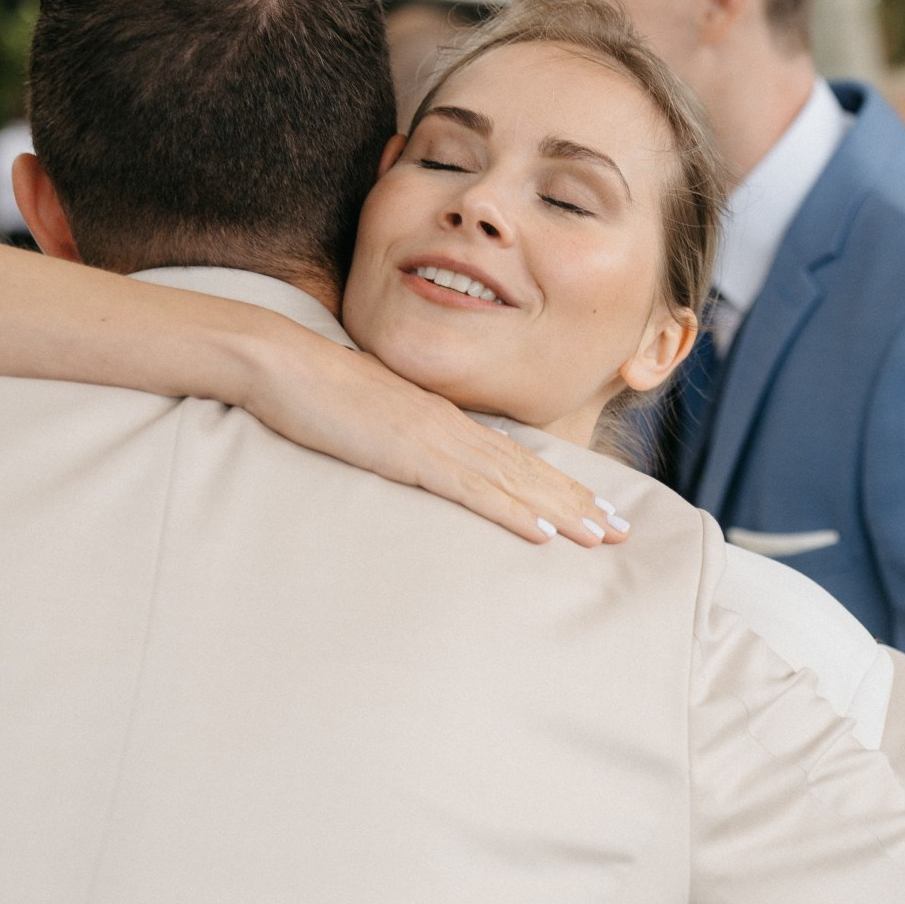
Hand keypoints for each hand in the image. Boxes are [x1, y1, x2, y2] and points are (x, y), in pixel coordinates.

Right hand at [246, 334, 630, 547]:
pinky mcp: (412, 455)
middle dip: (578, 503)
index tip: (594, 508)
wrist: (283, 365)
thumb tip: (418, 463)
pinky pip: (473, 490)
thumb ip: (401, 441)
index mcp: (444, 421)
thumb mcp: (370, 420)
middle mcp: (453, 428)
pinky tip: (542, 535)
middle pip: (529, 471)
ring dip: (561, 513)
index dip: (558, 485)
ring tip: (601, 537)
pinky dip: (512, 513)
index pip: (514, 457)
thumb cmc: (315, 393)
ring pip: (514, 482)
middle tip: (622, 531)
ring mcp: (436, 440)